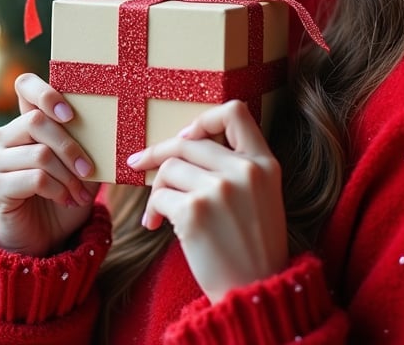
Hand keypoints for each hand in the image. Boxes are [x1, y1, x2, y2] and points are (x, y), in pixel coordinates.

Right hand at [0, 72, 99, 255]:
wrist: (43, 239)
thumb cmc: (64, 194)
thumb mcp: (80, 164)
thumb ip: (85, 140)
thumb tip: (111, 120)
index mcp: (24, 122)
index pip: (25, 85)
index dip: (46, 93)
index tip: (70, 114)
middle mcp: (2, 136)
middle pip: (37, 122)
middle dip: (71, 148)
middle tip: (89, 170)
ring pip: (39, 153)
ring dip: (68, 175)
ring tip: (81, 192)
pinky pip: (34, 178)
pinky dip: (58, 189)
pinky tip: (66, 199)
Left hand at [126, 100, 287, 302]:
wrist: (256, 292)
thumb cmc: (253, 245)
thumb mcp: (262, 194)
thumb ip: (238, 165)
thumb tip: (187, 141)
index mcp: (265, 162)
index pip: (235, 112)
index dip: (205, 119)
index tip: (187, 136)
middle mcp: (244, 170)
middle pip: (187, 140)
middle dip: (158, 152)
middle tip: (138, 162)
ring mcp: (219, 189)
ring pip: (170, 167)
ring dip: (157, 187)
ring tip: (158, 211)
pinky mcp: (195, 212)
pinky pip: (160, 195)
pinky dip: (153, 209)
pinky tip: (156, 224)